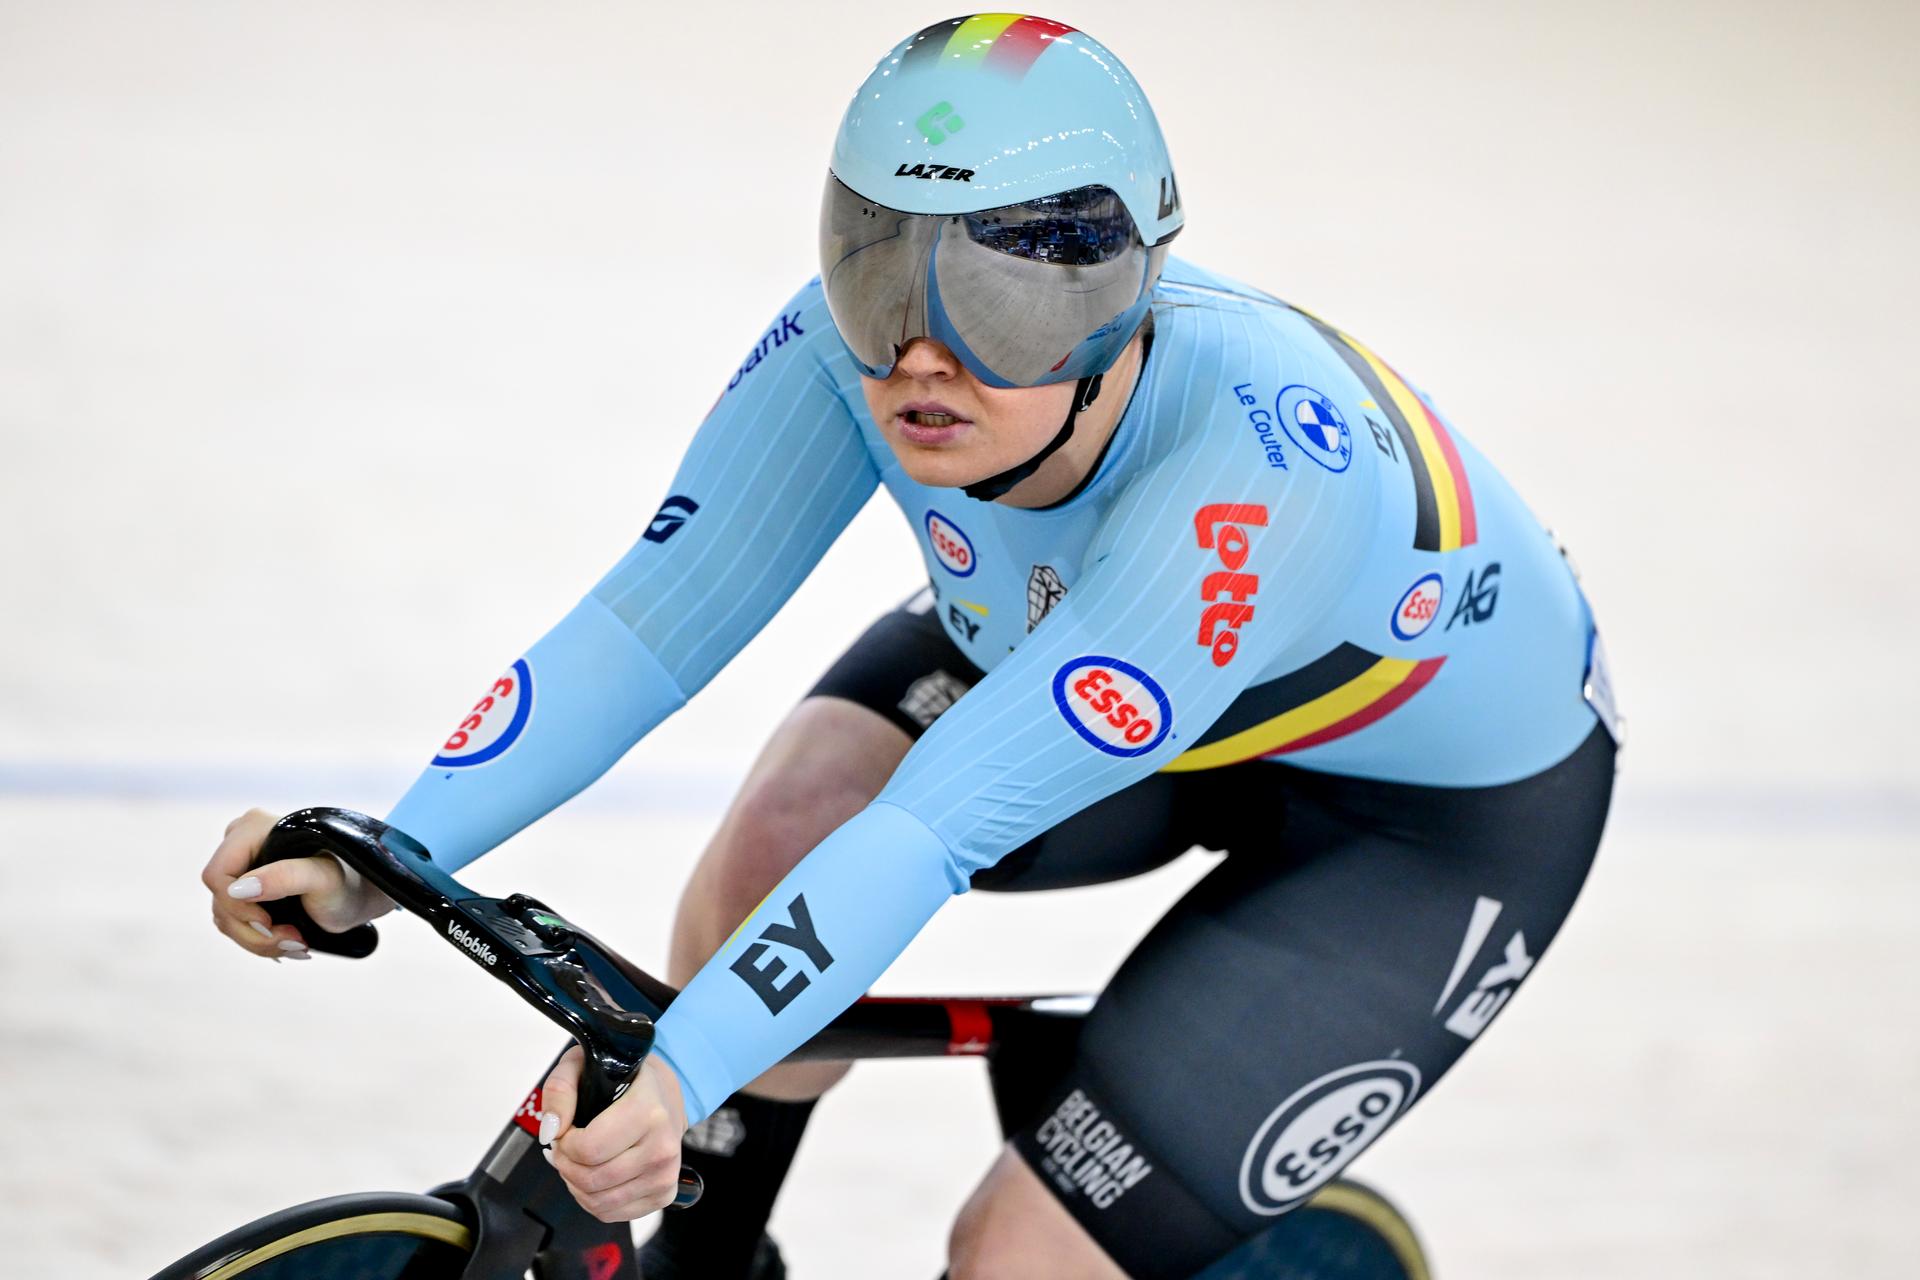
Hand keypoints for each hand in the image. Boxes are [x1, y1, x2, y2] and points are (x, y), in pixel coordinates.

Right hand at [200, 807, 393, 959]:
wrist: (363, 892)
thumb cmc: (351, 880)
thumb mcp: (324, 878)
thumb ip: (286, 877)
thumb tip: (238, 889)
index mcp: (253, 828)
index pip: (218, 876)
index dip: (237, 906)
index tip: (269, 923)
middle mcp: (241, 844)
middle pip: (221, 900)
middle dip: (254, 930)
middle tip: (294, 942)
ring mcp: (242, 867)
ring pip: (226, 916)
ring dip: (258, 940)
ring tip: (297, 945)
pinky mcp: (246, 889)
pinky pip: (235, 922)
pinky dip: (259, 939)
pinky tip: (287, 942)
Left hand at [539, 1046, 688, 1221]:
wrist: (665, 1095)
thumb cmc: (624, 1079)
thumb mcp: (584, 1063)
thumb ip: (560, 1089)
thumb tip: (552, 1131)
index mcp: (649, 1111)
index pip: (589, 1149)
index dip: (565, 1144)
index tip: (567, 1130)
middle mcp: (662, 1148)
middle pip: (591, 1179)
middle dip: (566, 1164)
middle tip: (566, 1146)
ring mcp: (665, 1175)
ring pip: (598, 1202)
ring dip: (576, 1184)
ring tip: (578, 1160)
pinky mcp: (663, 1195)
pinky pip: (610, 1213)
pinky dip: (591, 1199)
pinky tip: (594, 1174)